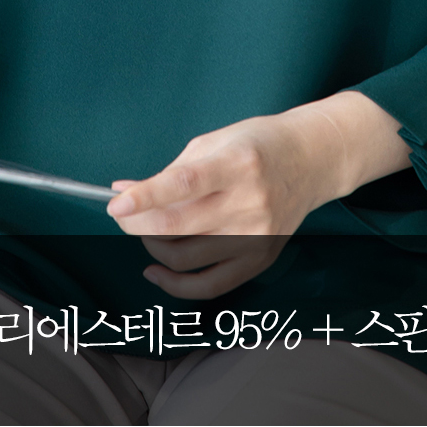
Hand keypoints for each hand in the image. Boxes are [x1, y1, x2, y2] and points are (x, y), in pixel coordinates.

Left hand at [109, 85, 407, 267]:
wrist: (310, 161)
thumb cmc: (258, 143)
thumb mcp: (215, 141)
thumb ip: (172, 170)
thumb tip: (127, 193)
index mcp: (238, 163)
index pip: (184, 184)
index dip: (146, 196)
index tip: (116, 202)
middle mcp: (250, 203)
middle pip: (180, 227)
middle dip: (139, 224)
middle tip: (122, 214)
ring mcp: (257, 237)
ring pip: (188, 259)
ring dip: (154, 248)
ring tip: (145, 232)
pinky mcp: (260, 260)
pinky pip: (210, 285)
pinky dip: (176, 284)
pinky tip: (157, 269)